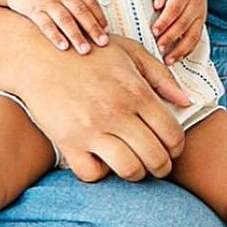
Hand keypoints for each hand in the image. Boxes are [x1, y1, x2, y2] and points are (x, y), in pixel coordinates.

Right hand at [4, 0, 109, 54]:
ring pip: (65, 19)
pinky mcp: (34, 9)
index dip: (100, 17)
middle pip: (80, 11)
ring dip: (76, 35)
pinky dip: (55, 36)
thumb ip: (77, 2)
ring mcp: (47, 1)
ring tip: (84, 50)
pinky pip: (46, 24)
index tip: (106, 32)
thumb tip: (97, 24)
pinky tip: (63, 46)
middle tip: (102, 43)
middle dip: (93, 28)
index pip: (90, 1)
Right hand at [16, 32, 193, 183]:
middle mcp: (117, 112)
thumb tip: (188, 102)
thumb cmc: (88, 52)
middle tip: (155, 162)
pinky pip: (93, 174)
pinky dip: (101, 172)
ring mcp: (91, 129)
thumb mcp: (129, 53)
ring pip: (130, 170)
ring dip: (136, 173)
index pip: (173, 135)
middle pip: (156, 158)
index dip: (177, 148)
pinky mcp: (68, 141)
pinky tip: (102, 158)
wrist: (38, 55)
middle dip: (162, 165)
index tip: (170, 147)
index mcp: (136, 91)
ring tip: (132, 163)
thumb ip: (162, 77)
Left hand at [150, 0, 207, 65]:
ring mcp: (200, 15)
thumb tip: (157, 4)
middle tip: (159, 47)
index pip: (175, 7)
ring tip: (168, 59)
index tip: (154, 30)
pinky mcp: (201, 24)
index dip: (165, 20)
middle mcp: (196, 4)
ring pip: (192, 35)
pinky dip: (187, 51)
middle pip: (183, 23)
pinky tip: (177, 58)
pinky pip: (196, 39)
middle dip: (171, 37)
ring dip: (180, 49)